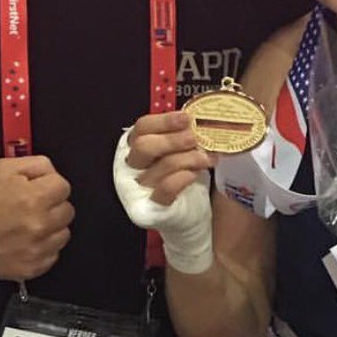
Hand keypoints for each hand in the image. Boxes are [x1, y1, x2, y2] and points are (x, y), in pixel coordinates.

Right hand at [0, 156, 72, 281]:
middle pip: (67, 211)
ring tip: (26, 224)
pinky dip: (42, 249)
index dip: (49, 185)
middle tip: (30, 206)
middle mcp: (38, 226)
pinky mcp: (29, 268)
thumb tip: (52, 172)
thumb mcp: (4, 167)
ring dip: (50, 228)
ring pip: (63, 234)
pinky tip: (25, 241)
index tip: (39, 189)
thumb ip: (36, 165)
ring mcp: (35, 250)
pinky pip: (52, 256)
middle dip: (51, 206)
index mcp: (34, 199)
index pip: (64, 187)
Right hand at [113, 113, 213, 274]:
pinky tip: (195, 175)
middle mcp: (129, 168)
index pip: (141, 128)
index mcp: (135, 148)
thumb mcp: (182, 152)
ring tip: (207, 158)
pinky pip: (165, 189)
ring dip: (188, 158)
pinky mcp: (149, 209)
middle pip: (144, 146)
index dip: (164, 121)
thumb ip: (183, 136)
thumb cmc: (184, 179)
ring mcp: (137, 190)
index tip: (188, 118)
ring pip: (160, 166)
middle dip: (173, 139)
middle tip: (195, 138)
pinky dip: (183, 177)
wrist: (188, 218)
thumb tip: (201, 118)